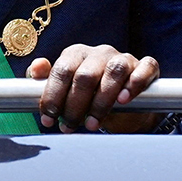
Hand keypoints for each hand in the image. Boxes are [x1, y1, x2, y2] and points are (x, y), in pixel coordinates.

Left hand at [27, 45, 162, 133]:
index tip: (48, 120)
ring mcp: (123, 58)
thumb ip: (47, 80)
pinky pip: (145, 67)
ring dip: (101, 102)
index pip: (62, 71)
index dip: (53, 97)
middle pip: (85, 75)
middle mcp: (99, 52)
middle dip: (75, 106)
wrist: (125, 107)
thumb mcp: (65, 90)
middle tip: (69, 127)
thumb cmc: (89, 96)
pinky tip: (124, 100)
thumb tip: (36, 68)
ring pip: (114, 71)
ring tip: (93, 124)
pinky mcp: (145, 67)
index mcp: (76, 54)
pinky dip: (135, 83)